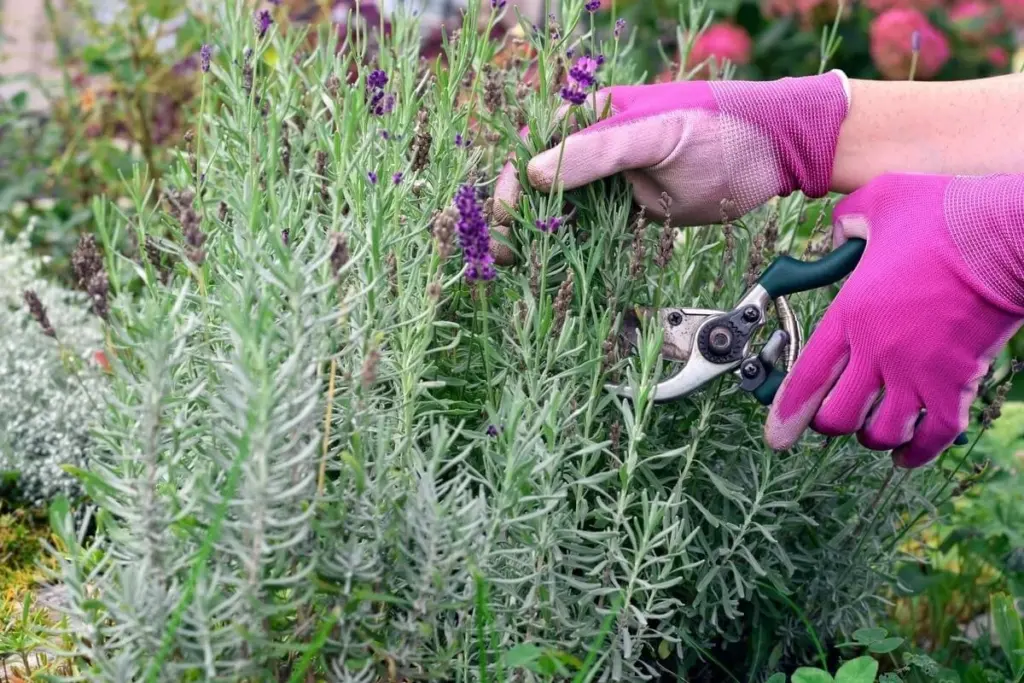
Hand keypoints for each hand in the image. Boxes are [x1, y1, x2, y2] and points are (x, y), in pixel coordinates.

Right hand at [490, 70, 850, 264]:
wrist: (776, 154)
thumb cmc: (719, 127)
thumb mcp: (656, 134)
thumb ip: (597, 153)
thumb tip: (534, 176)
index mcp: (595, 114)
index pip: (537, 145)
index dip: (515, 181)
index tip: (504, 216)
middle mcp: (598, 146)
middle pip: (542, 181)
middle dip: (518, 216)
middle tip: (501, 252)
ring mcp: (614, 179)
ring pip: (562, 208)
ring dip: (539, 237)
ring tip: (517, 265)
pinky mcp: (632, 208)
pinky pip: (592, 228)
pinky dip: (572, 247)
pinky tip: (553, 268)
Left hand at [765, 172, 1023, 466]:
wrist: (1012, 234)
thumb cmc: (948, 215)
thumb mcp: (880, 201)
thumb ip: (845, 223)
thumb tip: (836, 239)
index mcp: (852, 313)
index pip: (806, 378)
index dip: (785, 413)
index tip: (775, 435)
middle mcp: (880, 352)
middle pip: (838, 417)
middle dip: (827, 421)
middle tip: (829, 413)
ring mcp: (920, 373)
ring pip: (881, 433)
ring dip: (871, 434)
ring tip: (870, 423)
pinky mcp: (960, 384)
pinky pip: (933, 437)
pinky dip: (916, 452)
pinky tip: (905, 453)